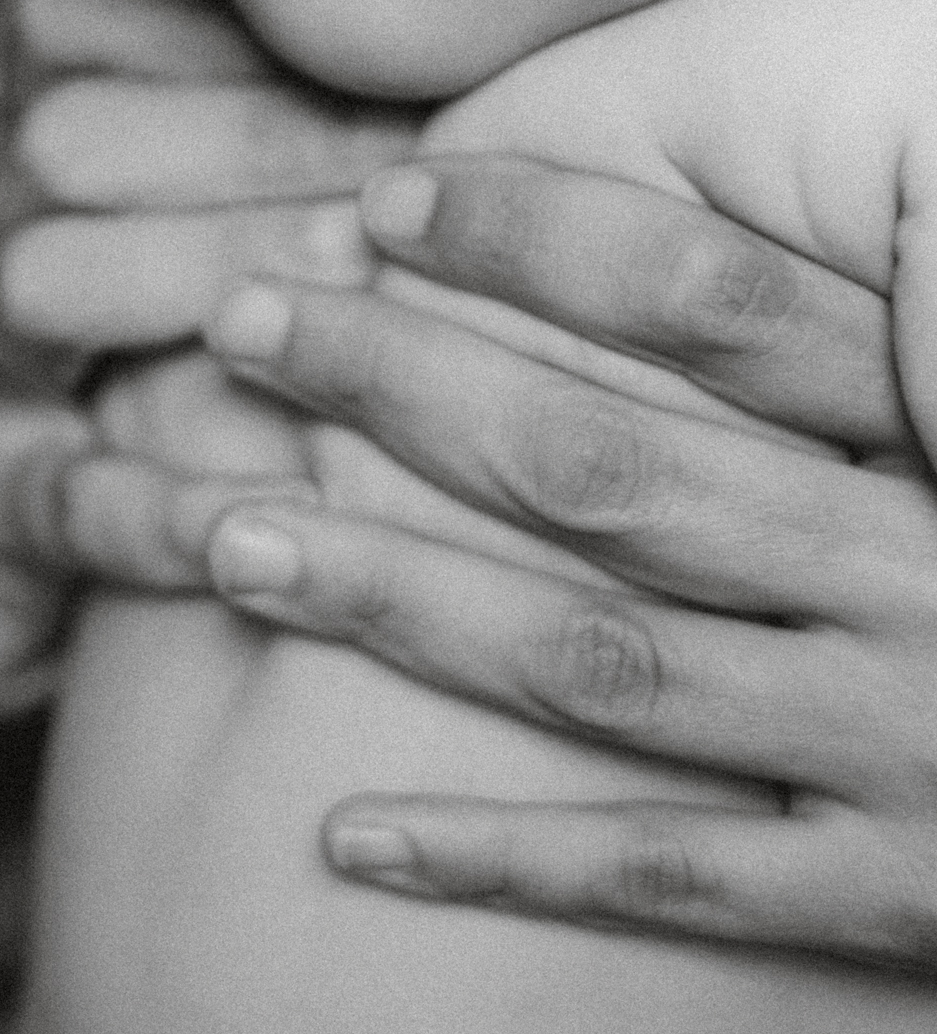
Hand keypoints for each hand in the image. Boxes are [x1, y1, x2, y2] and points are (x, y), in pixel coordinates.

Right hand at [0, 0, 420, 759]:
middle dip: (254, 140)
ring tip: (350, 302)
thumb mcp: (146, 165)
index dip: (254, 32)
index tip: (418, 54)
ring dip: (204, 277)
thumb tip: (440, 11)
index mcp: (8, 106)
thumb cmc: (112, 300)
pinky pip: (51, 497)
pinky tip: (270, 516)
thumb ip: (242, 73)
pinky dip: (155, 511)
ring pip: (37, 286)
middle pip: (71, 138)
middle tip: (413, 172)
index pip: (90, 16)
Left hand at [196, 157, 936, 968]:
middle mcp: (914, 577)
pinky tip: (347, 833)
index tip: (381, 197)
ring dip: (399, 598)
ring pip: (597, 663)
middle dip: (406, 387)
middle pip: (609, 468)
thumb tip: (689, 229)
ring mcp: (897, 745)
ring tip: (229, 535)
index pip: (713, 304)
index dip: (534, 238)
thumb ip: (857, 330)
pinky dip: (501, 858)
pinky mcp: (888, 901)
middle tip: (248, 318)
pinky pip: (667, 878)